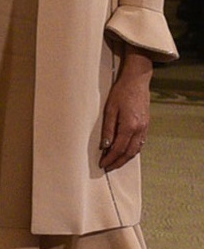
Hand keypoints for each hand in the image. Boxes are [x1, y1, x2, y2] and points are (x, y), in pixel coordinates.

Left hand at [99, 48, 152, 170]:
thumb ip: (108, 129)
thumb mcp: (110, 110)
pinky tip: (125, 151)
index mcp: (130, 126)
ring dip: (125, 158)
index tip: (102, 164)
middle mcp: (140, 129)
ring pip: (136, 149)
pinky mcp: (146, 125)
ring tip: (115, 162)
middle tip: (108, 167)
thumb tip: (104, 146)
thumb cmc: (121, 93)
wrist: (137, 81)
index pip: (119, 149)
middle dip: (118, 162)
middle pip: (129, 152)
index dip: (110, 158)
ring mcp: (145, 128)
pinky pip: (140, 143)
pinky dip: (132, 150)